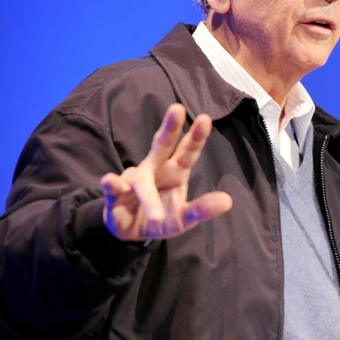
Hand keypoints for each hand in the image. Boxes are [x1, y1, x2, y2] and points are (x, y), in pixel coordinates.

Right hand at [100, 103, 232, 240]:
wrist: (130, 230)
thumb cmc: (162, 217)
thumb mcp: (185, 218)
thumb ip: (203, 209)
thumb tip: (228, 201)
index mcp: (175, 172)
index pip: (188, 152)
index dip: (196, 138)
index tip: (206, 119)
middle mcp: (155, 170)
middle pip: (162, 146)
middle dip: (169, 129)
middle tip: (177, 108)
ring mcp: (134, 180)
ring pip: (140, 179)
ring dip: (146, 191)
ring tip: (157, 215)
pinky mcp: (115, 195)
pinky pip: (113, 187)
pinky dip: (112, 184)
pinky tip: (111, 182)